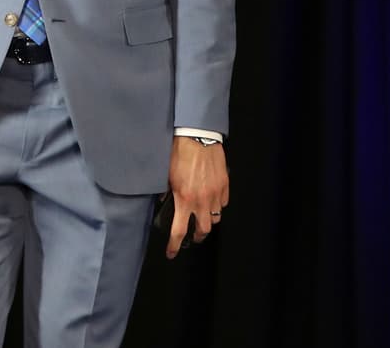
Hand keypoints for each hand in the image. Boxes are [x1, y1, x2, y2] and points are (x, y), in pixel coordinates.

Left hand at [164, 136, 228, 259]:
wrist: (197, 137)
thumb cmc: (180, 154)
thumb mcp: (167, 176)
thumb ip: (167, 194)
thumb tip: (164, 202)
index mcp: (184, 200)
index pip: (179, 232)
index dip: (174, 246)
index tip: (171, 253)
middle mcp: (202, 200)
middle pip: (203, 230)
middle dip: (197, 236)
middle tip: (192, 235)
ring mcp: (215, 192)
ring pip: (216, 217)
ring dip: (209, 220)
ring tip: (203, 216)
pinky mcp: (224, 184)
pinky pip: (223, 202)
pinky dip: (218, 204)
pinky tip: (212, 200)